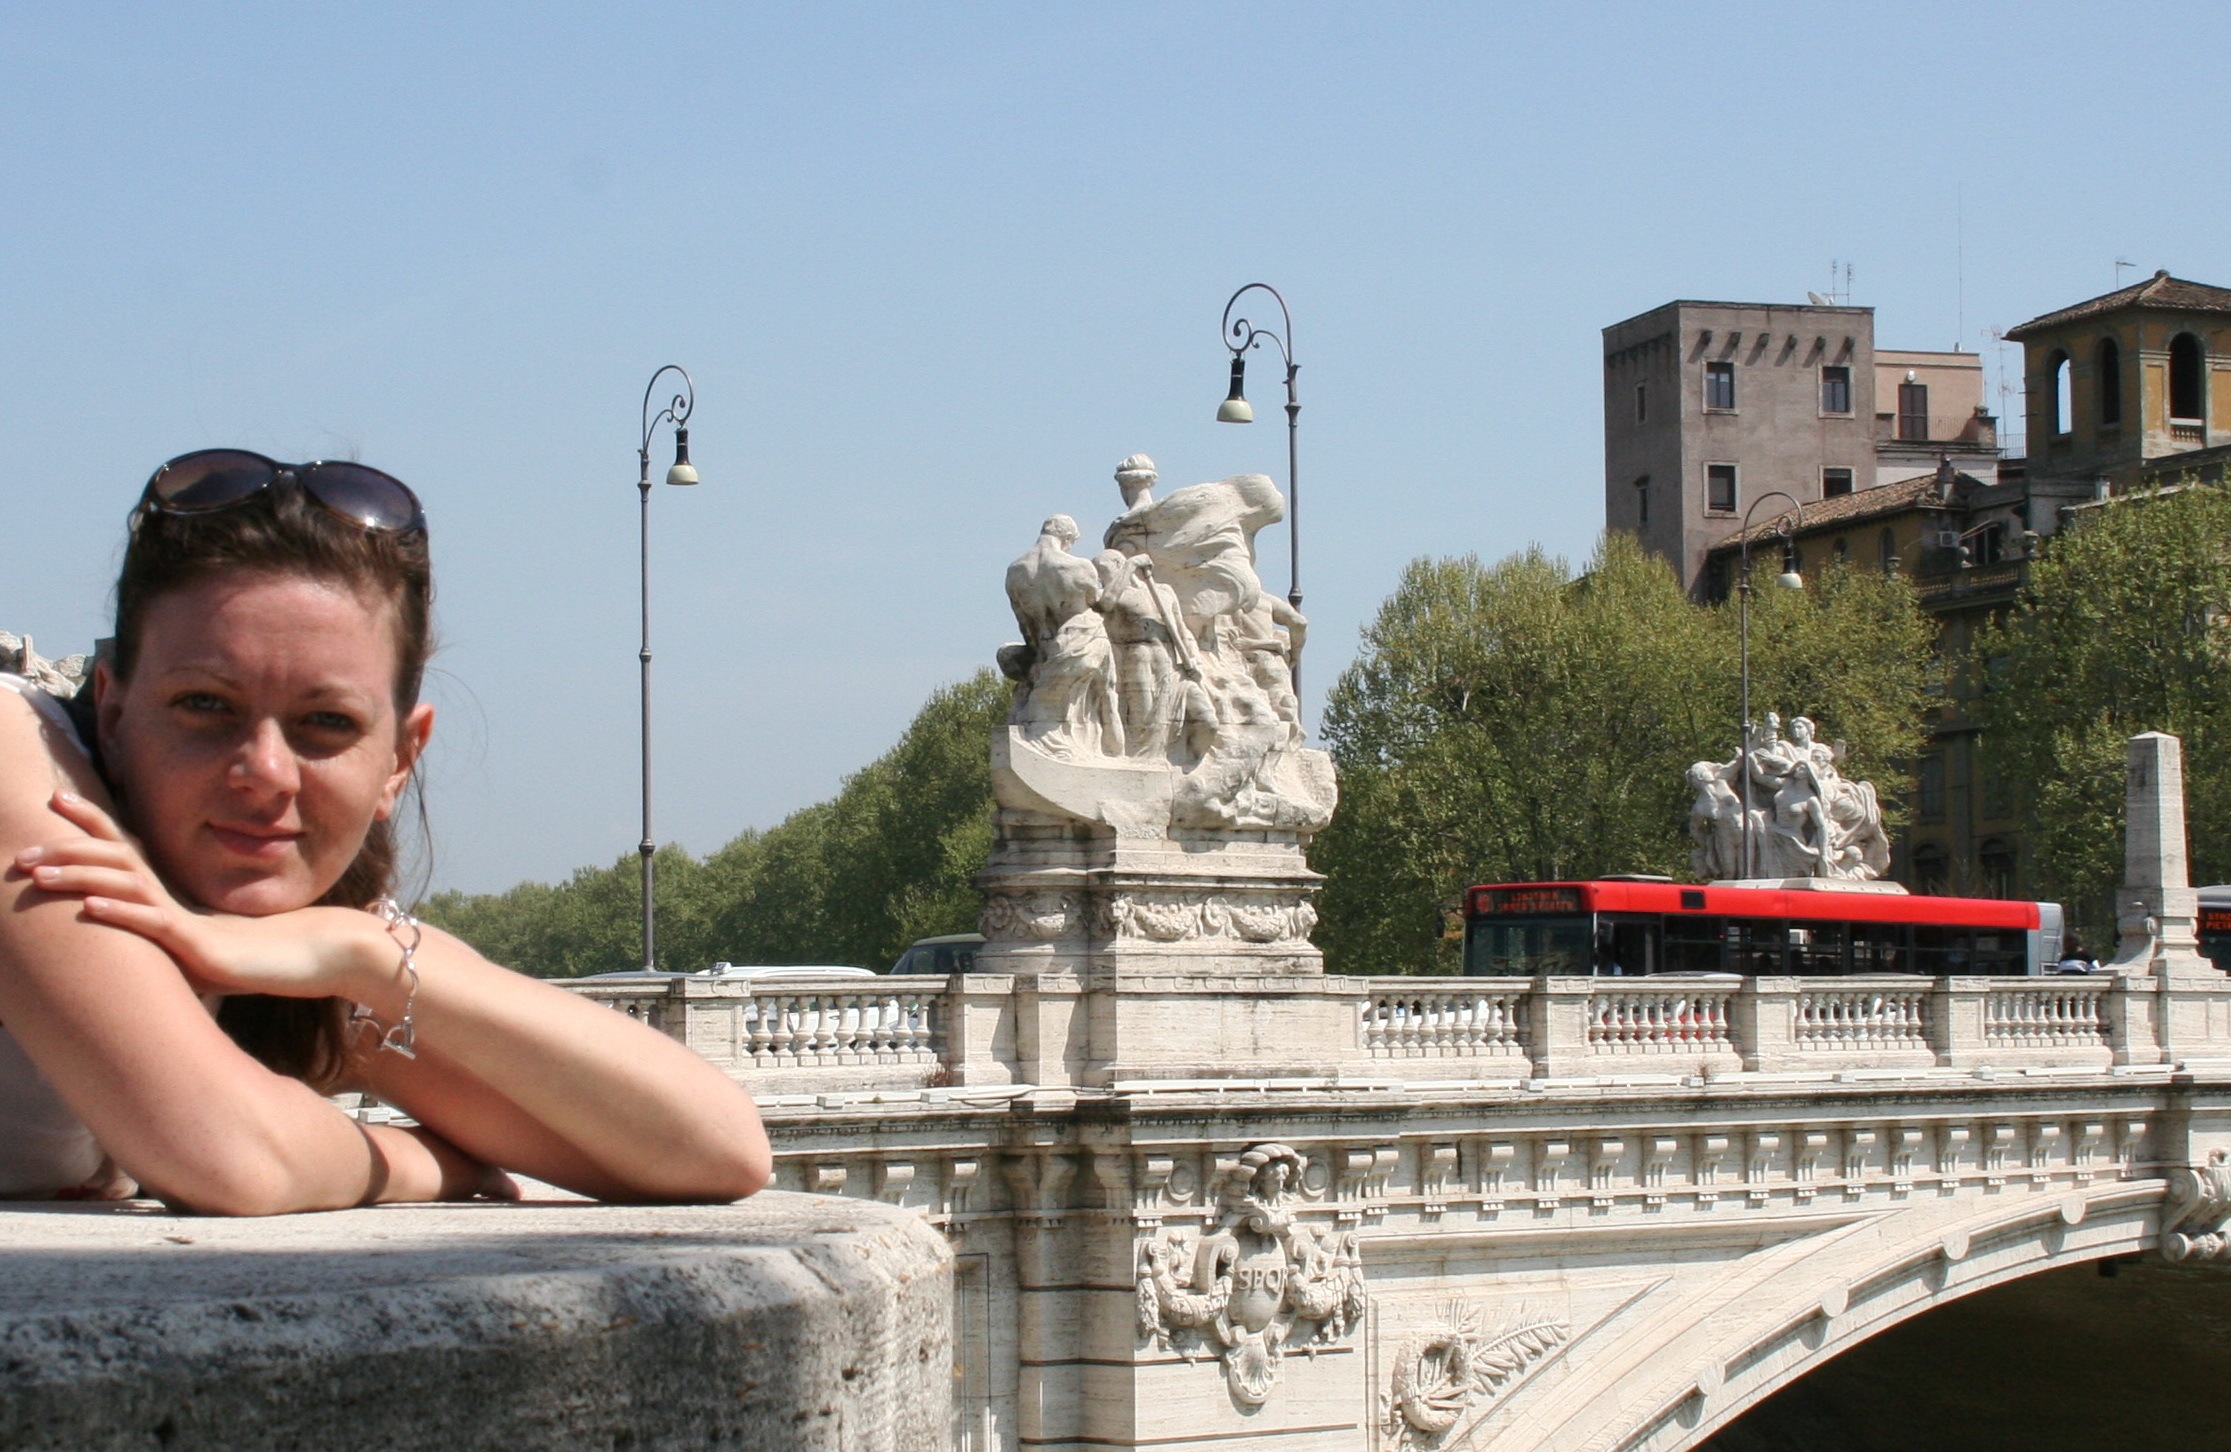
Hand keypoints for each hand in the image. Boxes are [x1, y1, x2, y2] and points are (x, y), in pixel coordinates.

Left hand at [15, 791, 367, 998]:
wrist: (327, 954)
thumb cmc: (275, 956)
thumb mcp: (214, 948)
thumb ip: (180, 943)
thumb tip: (148, 952)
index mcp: (179, 894)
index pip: (128, 848)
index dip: (91, 822)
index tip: (57, 798)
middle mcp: (179, 898)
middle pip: (115, 862)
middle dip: (65, 852)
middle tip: (20, 852)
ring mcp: (189, 919)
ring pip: (125, 888)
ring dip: (78, 877)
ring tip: (37, 873)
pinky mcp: (202, 945)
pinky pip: (155, 925)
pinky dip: (121, 913)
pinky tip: (90, 907)